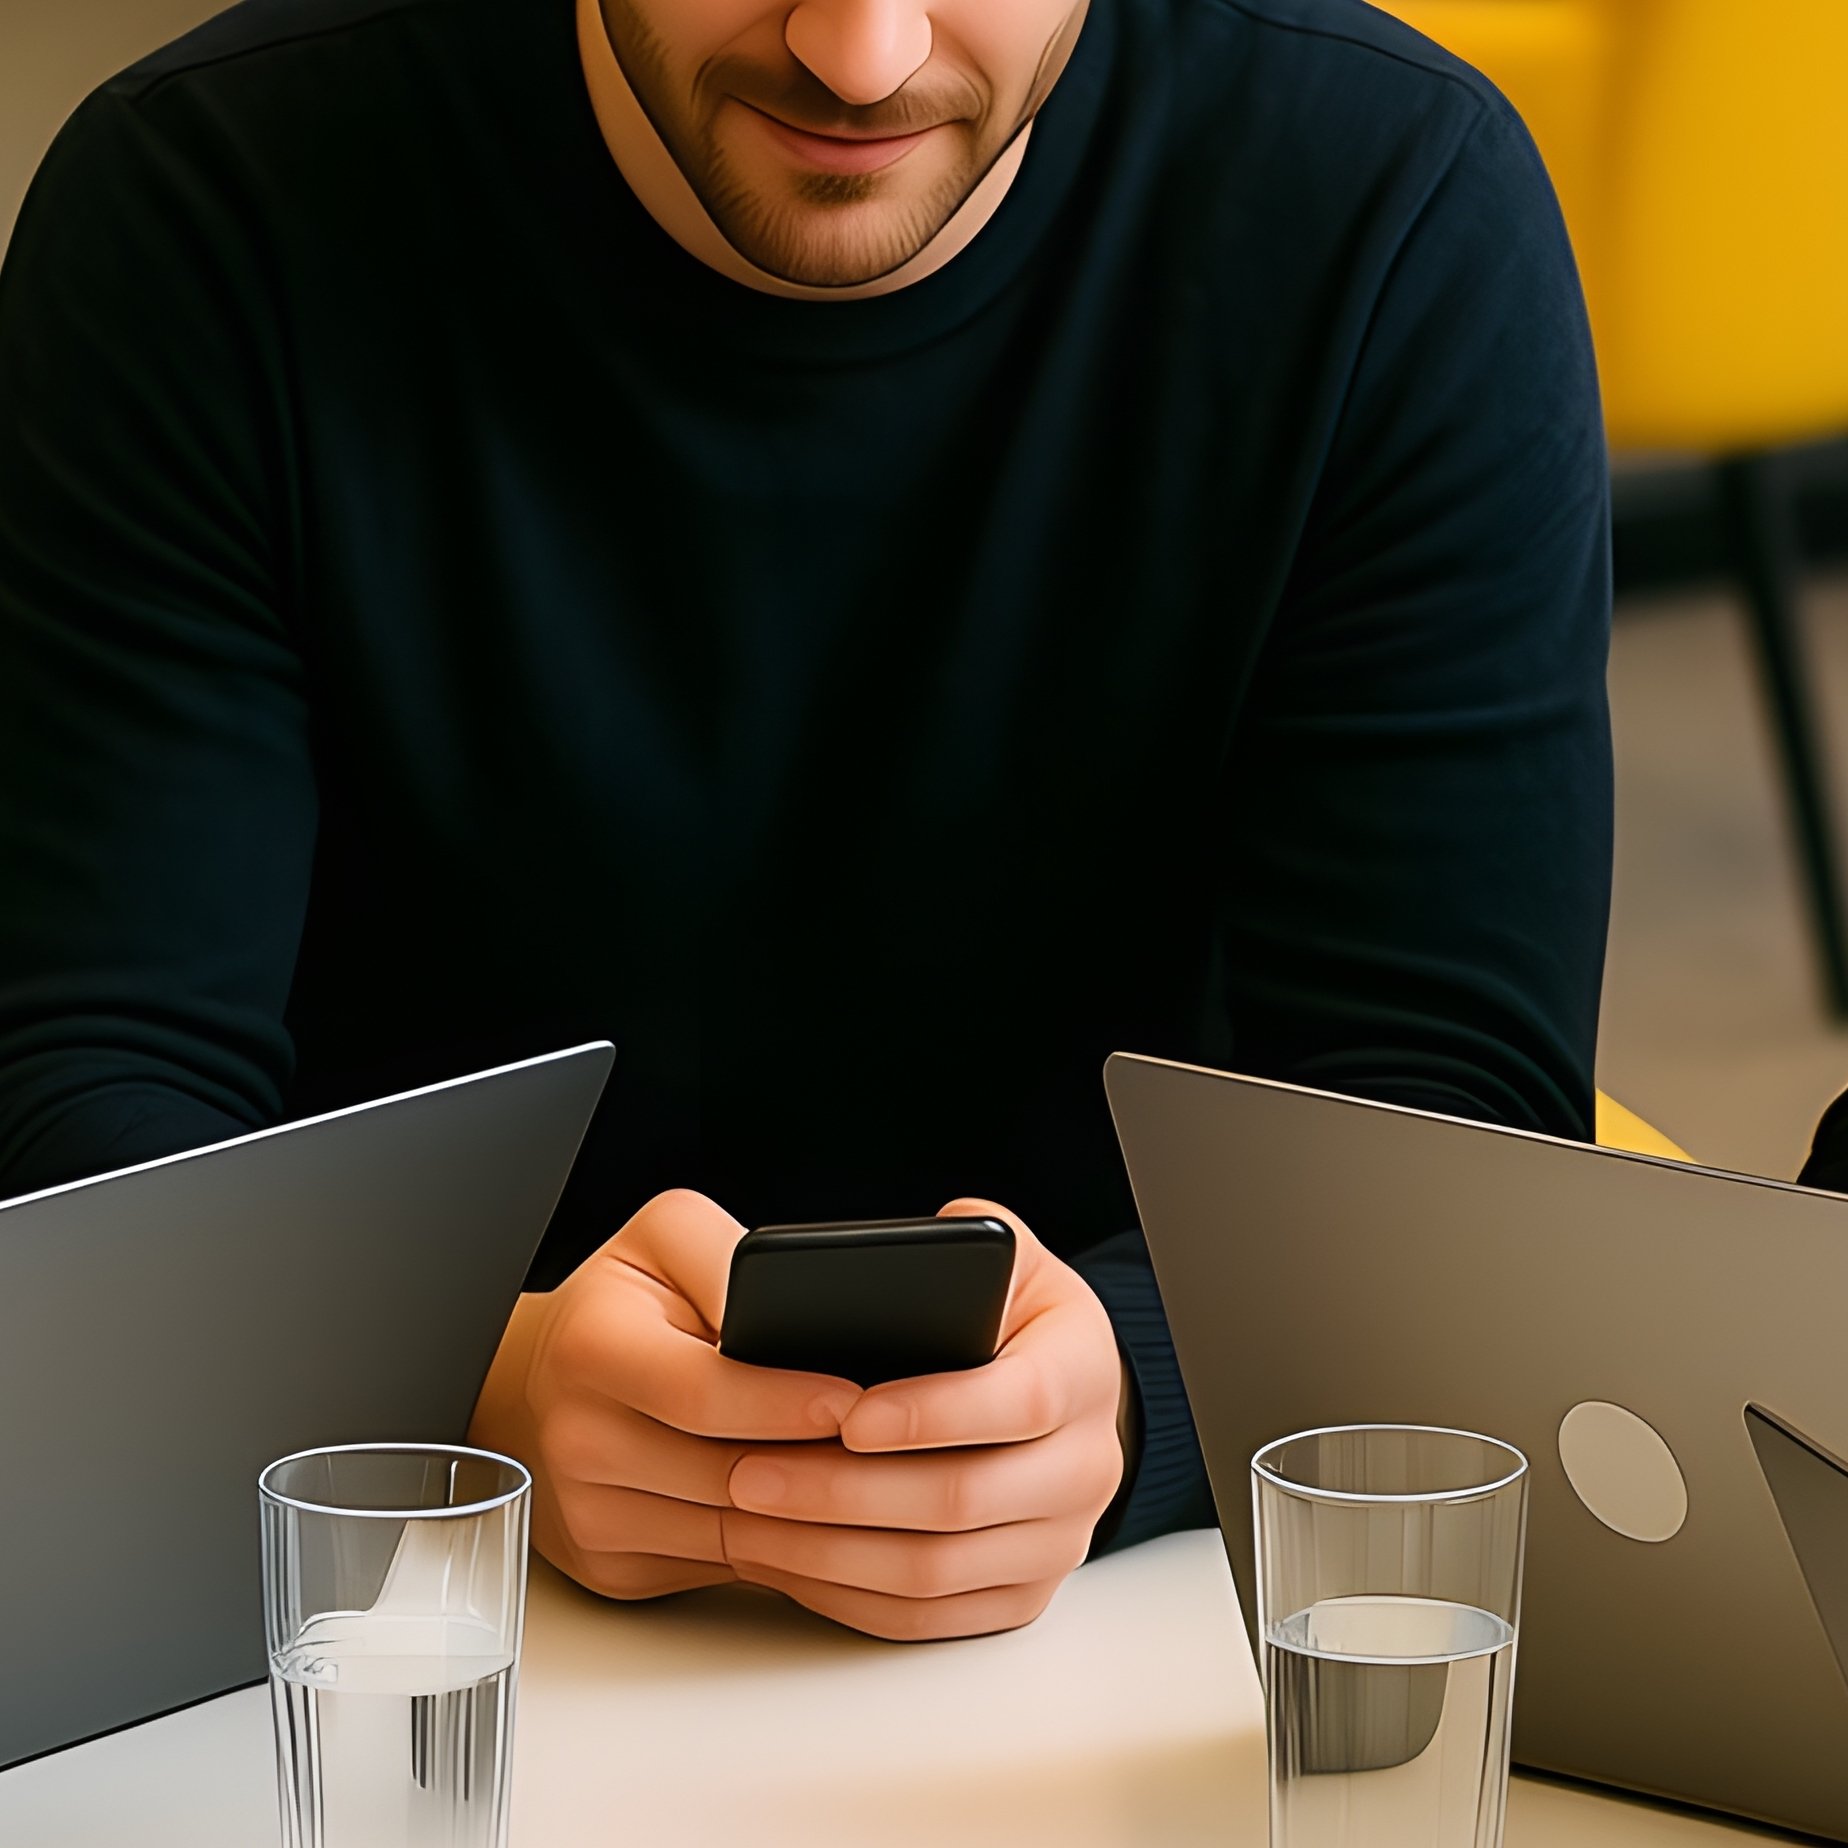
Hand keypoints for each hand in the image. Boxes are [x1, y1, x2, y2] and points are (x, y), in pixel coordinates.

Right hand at [468, 1190, 1126, 1640]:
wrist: (543, 1376)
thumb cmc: (624, 1298)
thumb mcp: (665, 1238)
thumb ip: (730, 1257)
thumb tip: (810, 1306)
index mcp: (591, 1347)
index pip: (703, 1390)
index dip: (786, 1400)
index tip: (857, 1400)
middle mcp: (577, 1439)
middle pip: (725, 1471)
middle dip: (821, 1467)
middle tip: (906, 1456)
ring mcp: (590, 1515)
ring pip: (730, 1530)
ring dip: (814, 1519)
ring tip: (891, 1489)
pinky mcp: (612, 1564)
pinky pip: (717, 1564)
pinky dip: (783, 1548)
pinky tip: (839, 1523)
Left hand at [720, 1195, 1126, 1640]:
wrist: (1058, 1391)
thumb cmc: (1009, 1315)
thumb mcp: (1007, 1258)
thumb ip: (968, 1237)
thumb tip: (905, 1248)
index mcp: (1085, 1370)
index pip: (1022, 1400)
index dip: (932, 1412)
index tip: (847, 1414)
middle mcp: (1087, 1465)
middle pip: (964, 1500)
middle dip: (844, 1491)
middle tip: (751, 1471)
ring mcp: (1058, 1542)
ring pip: (936, 1570)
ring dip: (828, 1550)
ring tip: (749, 1517)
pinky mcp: (1021, 1595)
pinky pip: (928, 1620)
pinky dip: (847, 1596)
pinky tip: (785, 1559)